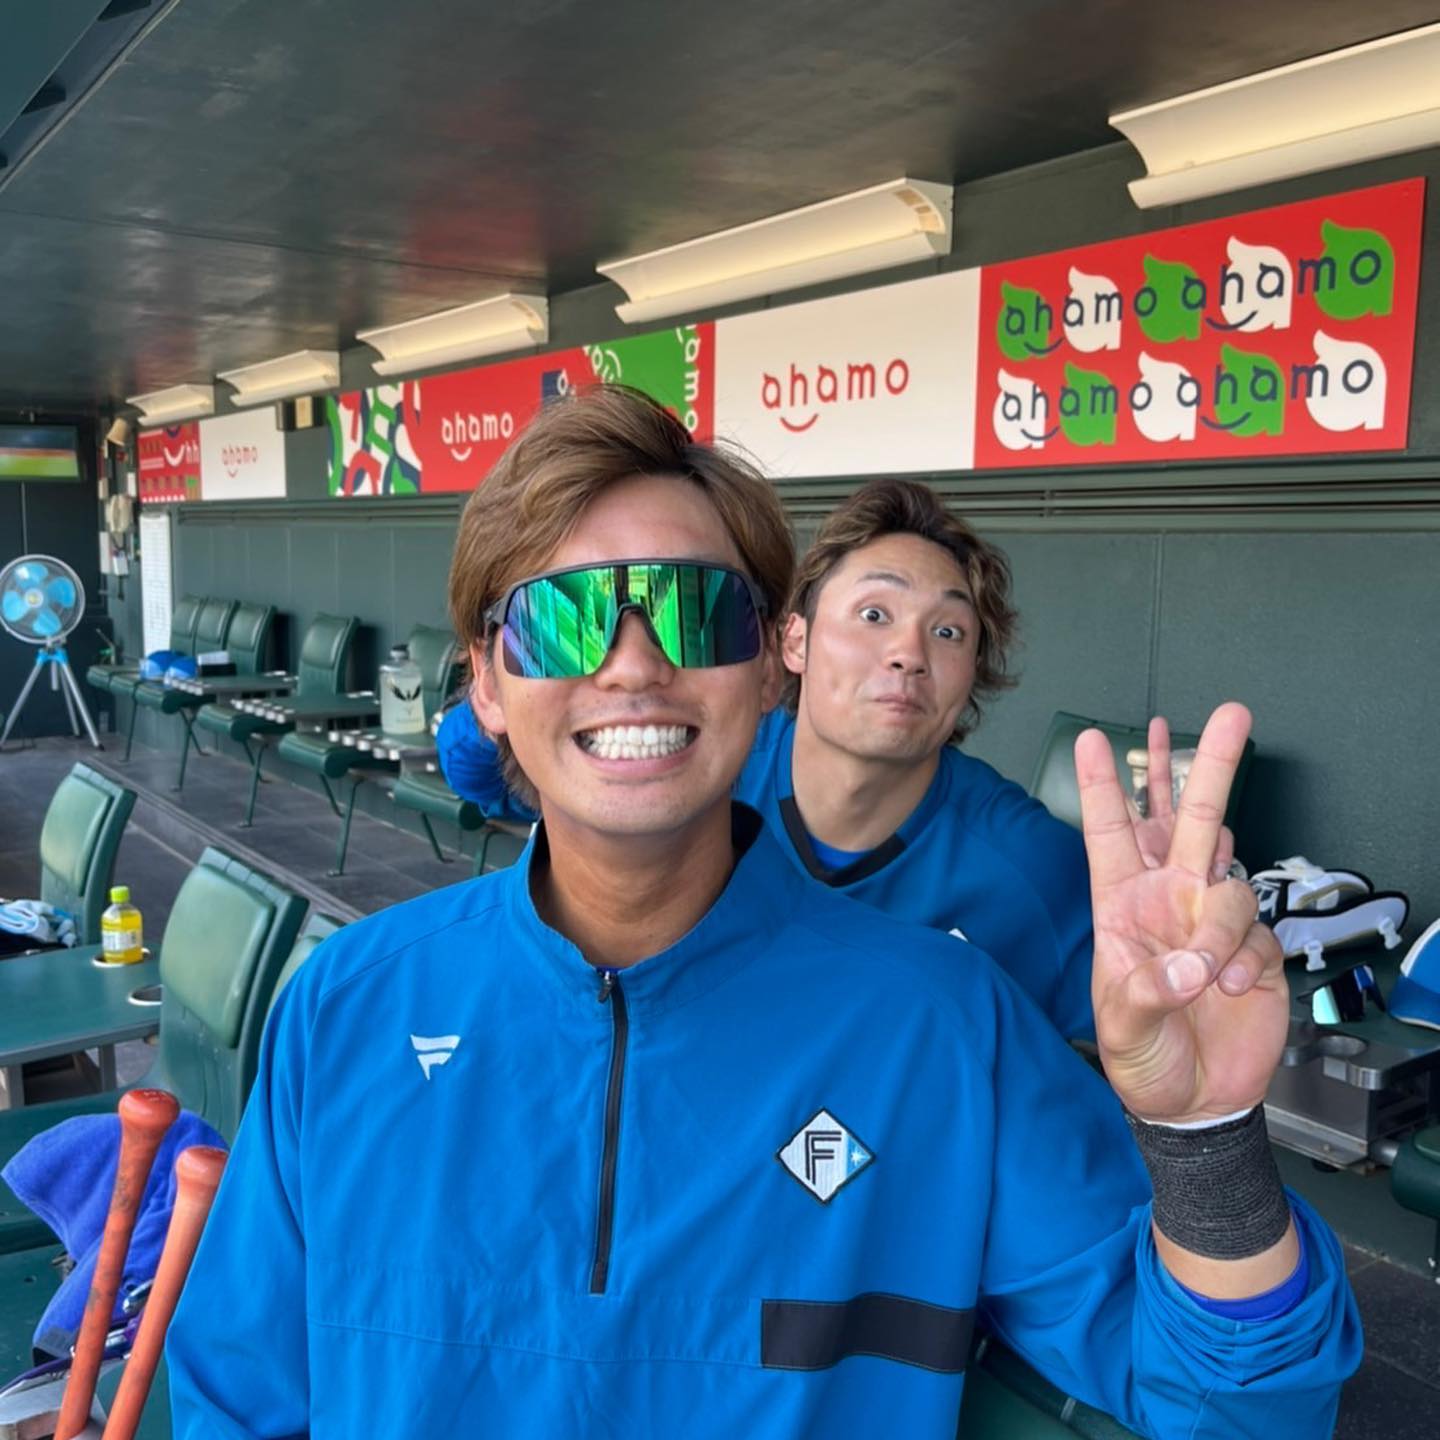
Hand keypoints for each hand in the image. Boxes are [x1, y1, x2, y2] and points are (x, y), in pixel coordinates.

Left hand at [1076, 703, 1286, 1124]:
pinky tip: (1230, 991)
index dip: (1102, 786)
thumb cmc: (1141, 1057)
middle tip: (1229, 714)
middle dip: (1206, 765)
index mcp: (1120, 904)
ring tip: (1207, 977)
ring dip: (1221, 928)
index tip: (1093, 737)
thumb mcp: (1123, 1026)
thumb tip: (1191, 966)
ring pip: (1231, 882)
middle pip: (1189, 818)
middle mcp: (1169, 899)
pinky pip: (1258, 934)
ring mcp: (1212, 919)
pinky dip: (1245, 963)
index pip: (1110, 832)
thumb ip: (1148, 992)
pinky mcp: (1253, 947)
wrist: (1192, 1102)